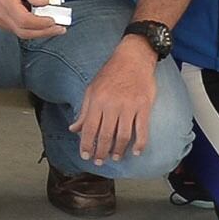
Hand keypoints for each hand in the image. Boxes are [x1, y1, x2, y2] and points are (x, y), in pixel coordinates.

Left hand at [73, 40, 161, 163]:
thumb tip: (74, 129)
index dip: (86, 145)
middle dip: (101, 152)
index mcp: (97, 100)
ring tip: (115, 157)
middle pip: (105, 135)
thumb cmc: (111, 73)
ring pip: (123, 136)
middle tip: (100, 161)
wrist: (133, 58)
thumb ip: (84, 111)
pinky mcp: (144, 106)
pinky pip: (142, 129)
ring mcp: (129, 106)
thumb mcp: (92, 89)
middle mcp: (112, 104)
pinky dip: (140, 143)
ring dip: (118, 150)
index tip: (85, 156)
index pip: (89, 128)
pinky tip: (136, 152)